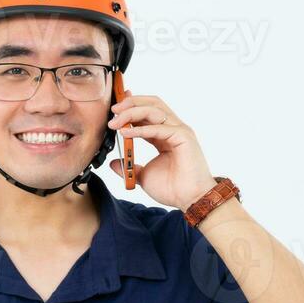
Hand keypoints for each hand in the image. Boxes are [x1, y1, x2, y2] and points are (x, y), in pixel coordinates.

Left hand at [106, 93, 217, 210]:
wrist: (190, 200)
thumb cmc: (172, 189)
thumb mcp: (143, 175)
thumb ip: (129, 167)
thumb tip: (113, 163)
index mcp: (165, 135)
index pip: (148, 112)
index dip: (131, 107)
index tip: (115, 108)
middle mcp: (173, 129)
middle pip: (152, 104)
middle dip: (131, 103)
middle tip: (114, 109)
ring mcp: (180, 131)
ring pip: (155, 110)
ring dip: (132, 112)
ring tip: (116, 121)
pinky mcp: (183, 137)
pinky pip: (158, 128)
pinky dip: (140, 129)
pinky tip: (125, 133)